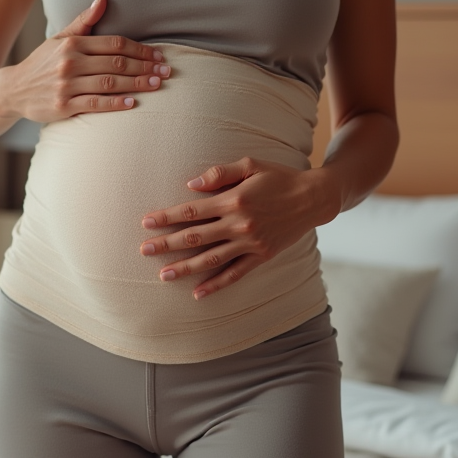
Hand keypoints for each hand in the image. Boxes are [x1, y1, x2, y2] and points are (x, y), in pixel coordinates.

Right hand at [0, 0, 170, 122]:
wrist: (13, 90)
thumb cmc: (42, 63)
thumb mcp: (60, 38)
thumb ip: (83, 22)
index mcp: (72, 44)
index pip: (114, 44)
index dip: (140, 49)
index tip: (158, 55)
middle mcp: (70, 62)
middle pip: (116, 62)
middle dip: (145, 66)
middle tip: (166, 71)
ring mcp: (66, 85)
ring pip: (110, 82)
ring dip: (137, 83)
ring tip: (157, 84)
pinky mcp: (63, 106)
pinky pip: (95, 104)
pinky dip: (116, 103)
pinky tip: (133, 102)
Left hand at [138, 157, 325, 299]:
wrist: (313, 198)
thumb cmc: (278, 177)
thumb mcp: (250, 165)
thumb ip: (219, 174)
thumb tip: (191, 186)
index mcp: (234, 200)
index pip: (192, 210)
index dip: (167, 217)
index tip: (147, 222)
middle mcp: (240, 224)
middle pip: (195, 237)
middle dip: (167, 244)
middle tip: (144, 250)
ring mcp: (250, 243)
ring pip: (211, 259)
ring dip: (185, 268)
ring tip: (163, 275)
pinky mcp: (261, 256)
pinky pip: (235, 274)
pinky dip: (216, 284)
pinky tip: (198, 293)